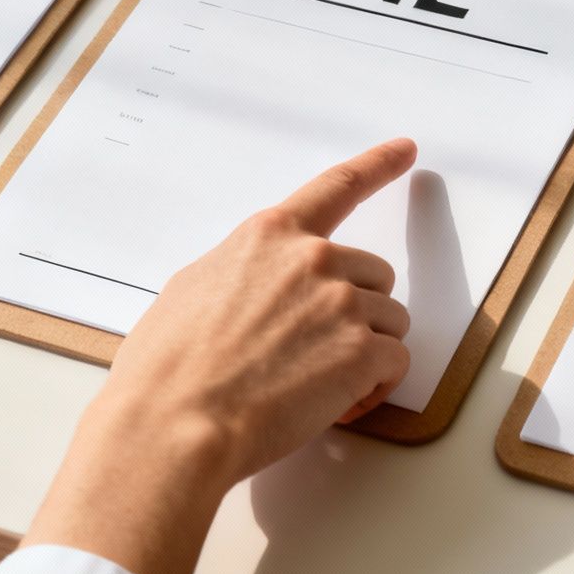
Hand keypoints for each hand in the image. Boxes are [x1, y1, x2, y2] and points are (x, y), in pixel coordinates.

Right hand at [23, 138, 416, 573]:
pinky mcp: (362, 353)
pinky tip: (337, 403)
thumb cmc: (168, 367)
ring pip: (389, 320)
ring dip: (365, 350)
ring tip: (319, 383)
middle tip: (316, 351)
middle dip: (355, 311)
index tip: (406, 150)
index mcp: (270, 236)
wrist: (174, 423)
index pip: (336, 188)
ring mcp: (342, 305)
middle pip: (372, 274)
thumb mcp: (192, 288)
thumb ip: (244, 271)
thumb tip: (258, 286)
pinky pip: (395, 362)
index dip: (377, 165)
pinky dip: (375, 386)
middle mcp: (314, 259)